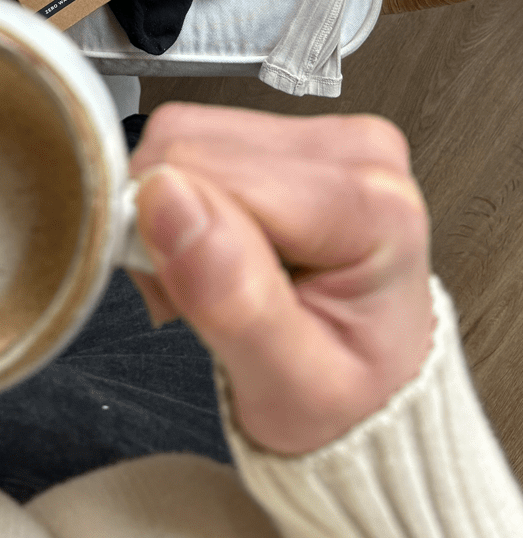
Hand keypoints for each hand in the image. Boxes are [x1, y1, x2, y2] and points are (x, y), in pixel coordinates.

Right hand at [128, 104, 433, 455]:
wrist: (371, 401)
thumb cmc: (343, 402)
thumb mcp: (288, 388)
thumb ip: (230, 296)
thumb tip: (165, 196)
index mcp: (372, 205)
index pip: (209, 173)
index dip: (168, 234)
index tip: (187, 301)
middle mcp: (356, 152)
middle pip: (193, 145)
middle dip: (167, 222)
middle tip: (202, 297)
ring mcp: (329, 137)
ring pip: (187, 135)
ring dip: (172, 208)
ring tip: (215, 277)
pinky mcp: (297, 136)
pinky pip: (199, 139)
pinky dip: (186, 196)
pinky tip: (219, 246)